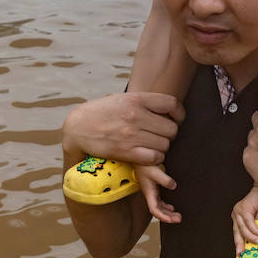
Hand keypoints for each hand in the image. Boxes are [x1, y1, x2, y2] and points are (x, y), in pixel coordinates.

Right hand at [61, 91, 183, 166]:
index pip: (171, 103)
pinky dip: (155, 158)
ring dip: (162, 148)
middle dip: (169, 134)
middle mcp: (135, 115)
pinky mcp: (126, 151)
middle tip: (160, 135)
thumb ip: (145, 102)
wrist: (78, 127)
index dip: (179, 113)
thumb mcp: (123, 98)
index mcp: (137, 99)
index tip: (176, 119)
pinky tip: (148, 155)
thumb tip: (169, 107)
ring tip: (152, 145)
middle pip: (171, 128)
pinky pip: (154, 157)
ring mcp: (131, 134)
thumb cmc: (103, 112)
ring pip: (165, 145)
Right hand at [136, 163, 180, 223]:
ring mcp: (152, 193)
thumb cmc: (144, 166)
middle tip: (178, 219)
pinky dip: (166, 207)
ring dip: (168, 213)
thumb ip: (165, 180)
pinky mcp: (154, 190)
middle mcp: (150, 195)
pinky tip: (172, 208)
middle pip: (158, 211)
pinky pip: (160, 202)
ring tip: (177, 216)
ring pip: (160, 207)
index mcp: (149, 193)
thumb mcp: (155, 172)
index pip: (154, 210)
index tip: (171, 220)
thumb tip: (173, 186)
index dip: (162, 216)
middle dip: (168, 217)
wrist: (140, 160)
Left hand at [231, 186, 257, 252]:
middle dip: (240, 244)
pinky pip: (249, 223)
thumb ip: (256, 228)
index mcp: (238, 217)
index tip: (240, 254)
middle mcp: (236, 214)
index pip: (237, 233)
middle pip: (237, 233)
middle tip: (243, 254)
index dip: (238, 244)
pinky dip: (255, 230)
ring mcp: (239, 211)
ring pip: (243, 229)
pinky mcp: (244, 208)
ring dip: (252, 237)